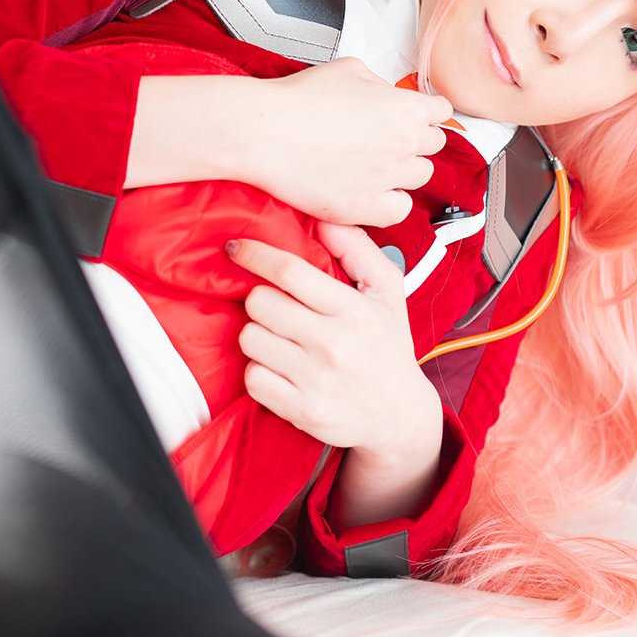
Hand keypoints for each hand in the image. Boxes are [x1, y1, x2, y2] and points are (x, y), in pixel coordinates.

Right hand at [126, 59, 452, 227]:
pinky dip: (389, 203)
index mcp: (406, 108)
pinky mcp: (366, 207)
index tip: (413, 118)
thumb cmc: (296, 100)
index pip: (441, 112)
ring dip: (402, 172)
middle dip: (413, 141)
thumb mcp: (348, 69)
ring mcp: (387, 179)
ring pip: (419, 179)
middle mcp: (405, 144)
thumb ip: (379, 83)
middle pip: (432, 147)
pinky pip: (399, 210)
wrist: (262, 132)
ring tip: (374, 167)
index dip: (425, 113)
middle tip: (386, 141)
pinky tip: (371, 192)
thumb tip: (385, 94)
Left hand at [226, 222, 441, 469]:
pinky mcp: (302, 410)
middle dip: (260, 299)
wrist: (399, 416)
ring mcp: (316, 380)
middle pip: (260, 303)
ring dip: (258, 335)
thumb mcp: (387, 292)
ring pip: (250, 338)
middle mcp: (335, 344)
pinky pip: (253, 378)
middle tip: (276, 308)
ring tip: (282, 341)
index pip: (289, 271)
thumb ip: (358, 249)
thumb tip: (324, 220)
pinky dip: (260, 372)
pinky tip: (281, 369)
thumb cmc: (387, 347)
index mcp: (354, 310)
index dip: (255, 255)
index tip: (237, 249)